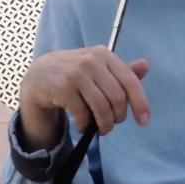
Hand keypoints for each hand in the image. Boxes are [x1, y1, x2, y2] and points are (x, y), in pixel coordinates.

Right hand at [17, 47, 150, 145]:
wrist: (39, 75)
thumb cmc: (75, 73)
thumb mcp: (98, 69)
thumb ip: (121, 71)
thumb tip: (146, 66)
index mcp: (104, 55)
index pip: (130, 81)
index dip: (140, 103)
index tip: (144, 121)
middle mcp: (92, 60)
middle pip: (117, 98)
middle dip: (117, 117)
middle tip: (111, 124)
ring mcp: (76, 73)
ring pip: (102, 108)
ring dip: (104, 125)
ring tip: (100, 128)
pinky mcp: (62, 87)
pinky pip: (83, 114)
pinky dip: (85, 125)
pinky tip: (82, 125)